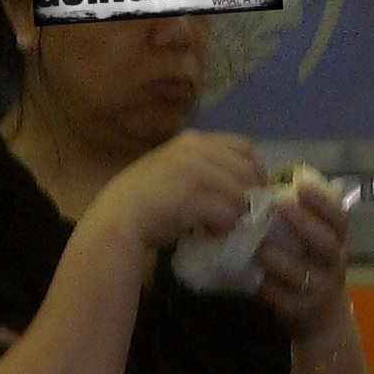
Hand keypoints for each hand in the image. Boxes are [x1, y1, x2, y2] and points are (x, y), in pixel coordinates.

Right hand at [90, 129, 266, 251]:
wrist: (118, 217)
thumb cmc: (144, 199)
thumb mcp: (173, 169)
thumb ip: (203, 169)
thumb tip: (238, 186)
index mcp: (193, 140)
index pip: (242, 146)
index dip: (256, 168)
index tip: (256, 189)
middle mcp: (196, 149)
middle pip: (246, 171)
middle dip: (250, 197)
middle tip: (242, 216)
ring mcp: (194, 171)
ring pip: (240, 194)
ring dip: (235, 216)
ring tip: (221, 227)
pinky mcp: (193, 197)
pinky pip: (227, 214)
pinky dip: (224, 228)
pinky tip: (211, 233)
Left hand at [255, 180, 350, 342]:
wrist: (322, 317)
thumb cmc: (311, 267)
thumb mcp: (313, 244)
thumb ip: (300, 221)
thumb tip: (267, 188)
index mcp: (337, 242)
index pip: (338, 219)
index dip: (323, 203)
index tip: (302, 185)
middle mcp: (334, 264)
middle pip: (325, 242)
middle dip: (303, 223)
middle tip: (279, 205)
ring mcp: (319, 289)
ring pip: (301, 272)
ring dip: (278, 257)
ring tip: (257, 246)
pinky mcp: (301, 310)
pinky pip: (282, 297)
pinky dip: (266, 286)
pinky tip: (252, 276)